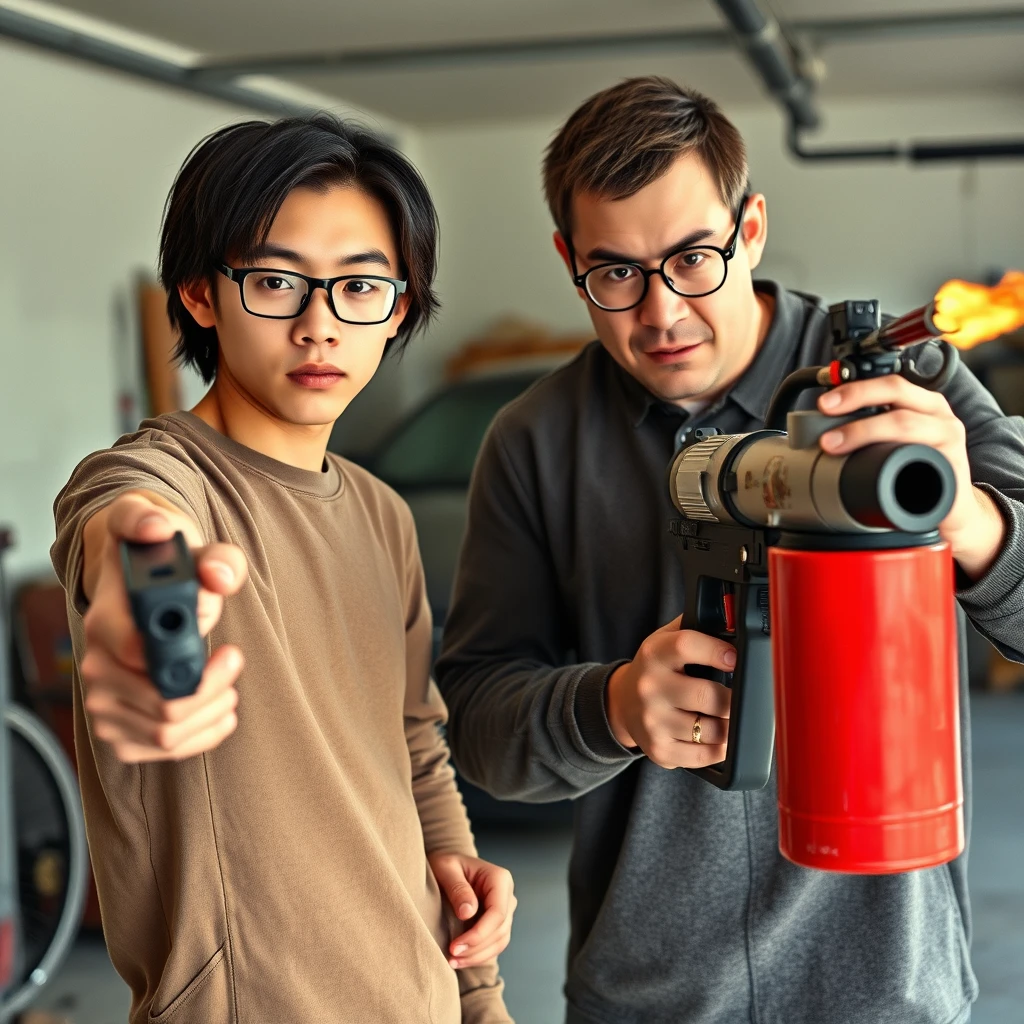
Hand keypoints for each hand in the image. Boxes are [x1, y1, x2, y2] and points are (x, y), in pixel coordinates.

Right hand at [80, 491, 248, 762]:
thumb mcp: (186, 543)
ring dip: (212, 711)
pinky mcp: (116, 729)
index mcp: (107, 622)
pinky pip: (163, 750)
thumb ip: (209, 553)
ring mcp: (101, 702)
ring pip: (166, 734)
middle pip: (161, 707)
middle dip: (213, 690)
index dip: (195, 665)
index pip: (146, 662)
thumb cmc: (165, 563)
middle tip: (234, 660)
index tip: (228, 651)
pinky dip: (203, 734)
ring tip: (229, 683)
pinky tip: (220, 708)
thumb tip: (217, 574)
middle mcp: (96, 666)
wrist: (138, 581)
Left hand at [428, 852, 515, 968]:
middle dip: (476, 948)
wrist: (449, 865)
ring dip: (478, 956)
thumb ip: (458, 888)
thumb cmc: (446, 864)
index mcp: (499, 879)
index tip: (455, 947)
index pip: (497, 913)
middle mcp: (507, 894)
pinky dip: (479, 955)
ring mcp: (505, 909)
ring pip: (500, 941)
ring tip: (453, 962)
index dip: (479, 934)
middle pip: (500, 930)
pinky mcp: (498, 922)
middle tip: (451, 957)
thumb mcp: (446, 868)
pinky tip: (461, 960)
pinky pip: (495, 944)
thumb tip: (468, 913)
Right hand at [606, 615, 734, 769]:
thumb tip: (732, 618)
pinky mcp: (659, 750)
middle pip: (707, 696)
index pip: (686, 645)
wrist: (622, 702)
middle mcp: (650, 687)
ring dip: (729, 726)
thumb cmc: (655, 668)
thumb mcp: (664, 639)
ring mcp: (653, 722)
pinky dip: (720, 749)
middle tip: (738, 697)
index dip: (716, 650)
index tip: (734, 658)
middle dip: (732, 698)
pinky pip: (704, 756)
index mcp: (654, 653)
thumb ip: (694, 626)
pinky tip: (718, 737)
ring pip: (712, 730)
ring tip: (728, 717)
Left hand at [818, 375, 1005, 578]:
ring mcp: (948, 441)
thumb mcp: (896, 443)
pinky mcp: (951, 469)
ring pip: (906, 425)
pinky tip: (877, 468)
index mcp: (923, 404)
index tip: (824, 403)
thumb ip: (868, 430)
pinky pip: (924, 461)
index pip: (889, 384)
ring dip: (864, 432)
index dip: (855, 390)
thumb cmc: (919, 470)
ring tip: (834, 446)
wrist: (954, 507)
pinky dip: (899, 463)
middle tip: (824, 424)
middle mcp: (938, 416)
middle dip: (855, 403)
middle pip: (896, 395)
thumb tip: (815, 433)